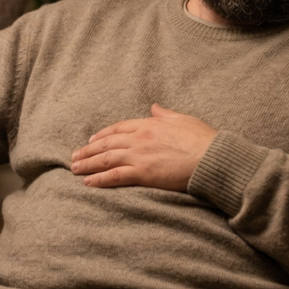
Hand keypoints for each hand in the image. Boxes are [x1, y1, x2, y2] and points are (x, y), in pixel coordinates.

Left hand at [71, 104, 217, 190]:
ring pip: (106, 159)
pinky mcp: (143, 173)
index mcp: (149, 124)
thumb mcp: (183, 119)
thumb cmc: (204, 140)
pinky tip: (88, 182)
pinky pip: (115, 176)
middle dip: (88, 150)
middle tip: (74, 156)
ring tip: (74, 168)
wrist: (213, 158)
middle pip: (107, 143)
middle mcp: (140, 138)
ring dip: (87, 164)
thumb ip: (165, 114)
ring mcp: (139, 156)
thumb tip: (154, 106)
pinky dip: (99, 179)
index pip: (118, 128)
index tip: (92, 140)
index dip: (103, 134)